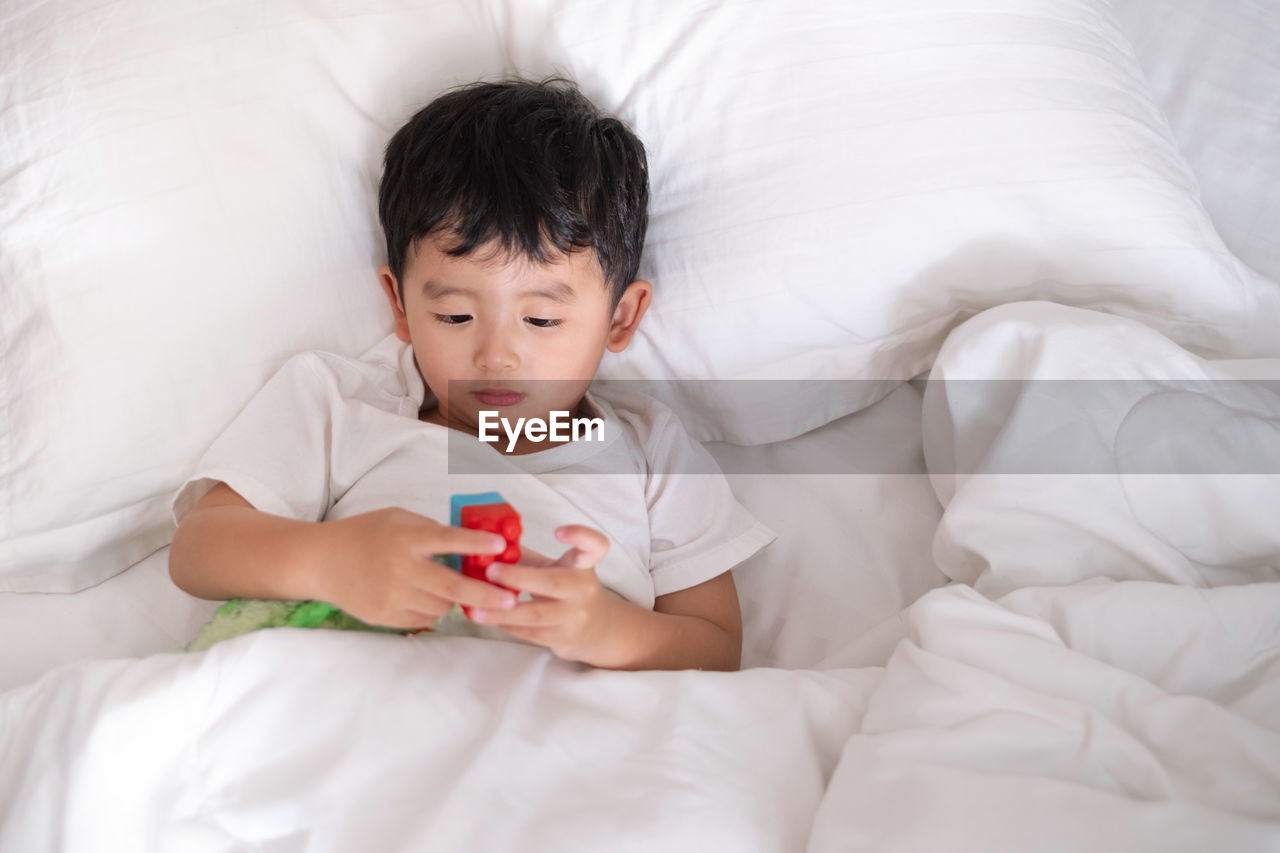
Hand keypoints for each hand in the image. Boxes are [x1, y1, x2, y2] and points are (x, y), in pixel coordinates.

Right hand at [315, 507, 519, 628]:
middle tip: (511, 600)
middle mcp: (399, 568)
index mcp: (404, 537)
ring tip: (457, 588)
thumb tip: (470, 543)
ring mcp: (392, 596)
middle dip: (486, 594)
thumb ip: (430, 529)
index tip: (500, 547)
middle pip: (452, 586)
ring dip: (456, 599)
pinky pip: (425, 617)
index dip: (476, 544)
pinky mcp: (385, 616)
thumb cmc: (364, 533)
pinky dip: (434, 608)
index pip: (447, 540)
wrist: (321, 562)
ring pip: (442, 605)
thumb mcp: (397, 518)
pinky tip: (427, 596)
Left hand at [468, 525, 612, 662]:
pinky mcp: (563, 637)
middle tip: (490, 571)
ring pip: (536, 614)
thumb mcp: (556, 567)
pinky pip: (529, 632)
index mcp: (583, 565)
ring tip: (475, 608)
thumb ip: (526, 557)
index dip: (580, 535)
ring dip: (502, 611)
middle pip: (554, 583)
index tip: (557, 531)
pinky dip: (505, 624)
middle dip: (519, 578)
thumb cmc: (566, 589)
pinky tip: (487, 618)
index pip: (595, 546)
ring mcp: (575, 616)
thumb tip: (484, 546)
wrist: (595, 628)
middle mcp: (584, 589)